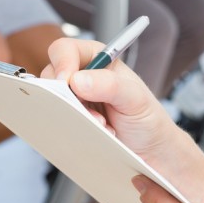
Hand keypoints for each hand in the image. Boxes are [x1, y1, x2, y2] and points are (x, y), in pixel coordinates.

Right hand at [42, 37, 184, 159]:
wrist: (151, 152)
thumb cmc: (148, 119)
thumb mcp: (136, 98)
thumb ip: (110, 85)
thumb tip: (78, 80)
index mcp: (98, 59)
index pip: (65, 50)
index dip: (62, 63)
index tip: (67, 83)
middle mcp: (83, 76)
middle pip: (52, 75)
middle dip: (66, 95)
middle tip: (86, 110)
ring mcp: (75, 99)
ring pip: (53, 101)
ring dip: (74, 114)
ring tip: (101, 124)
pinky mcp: (71, 120)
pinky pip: (57, 122)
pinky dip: (74, 128)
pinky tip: (97, 132)